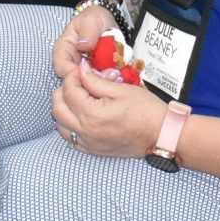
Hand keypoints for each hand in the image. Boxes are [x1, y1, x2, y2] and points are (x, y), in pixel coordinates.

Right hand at [48, 4, 117, 79]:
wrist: (106, 22)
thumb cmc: (94, 18)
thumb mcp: (91, 20)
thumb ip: (88, 31)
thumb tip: (82, 45)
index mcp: (63, 49)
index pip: (62, 67)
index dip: (75, 73)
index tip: (92, 71)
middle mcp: (70, 62)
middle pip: (74, 80)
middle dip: (90, 82)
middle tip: (109, 75)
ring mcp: (82, 70)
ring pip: (86, 84)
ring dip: (100, 83)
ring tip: (115, 75)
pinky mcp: (94, 75)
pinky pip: (98, 83)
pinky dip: (107, 81)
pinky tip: (117, 76)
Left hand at [51, 57, 166, 158]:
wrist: (161, 135)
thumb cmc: (146, 111)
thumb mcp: (121, 89)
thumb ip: (96, 80)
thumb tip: (81, 70)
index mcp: (92, 115)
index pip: (68, 90)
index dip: (74, 75)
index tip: (83, 70)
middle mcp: (86, 132)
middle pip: (57, 108)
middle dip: (64, 91)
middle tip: (79, 82)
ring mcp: (88, 143)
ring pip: (60, 124)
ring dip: (65, 108)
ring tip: (80, 98)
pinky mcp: (92, 150)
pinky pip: (70, 138)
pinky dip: (70, 125)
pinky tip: (83, 115)